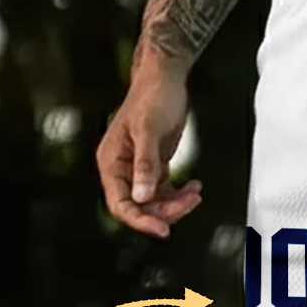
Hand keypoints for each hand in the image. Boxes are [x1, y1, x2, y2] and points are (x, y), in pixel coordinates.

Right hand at [96, 63, 203, 236]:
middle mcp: (122, 169)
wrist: (166, 77)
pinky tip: (195, 187)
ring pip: (155, 202)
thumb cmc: (152, 96)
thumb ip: (145, 165)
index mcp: (111, 162)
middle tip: (189, 203)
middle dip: (166, 210)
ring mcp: (138, 170)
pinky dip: (181, 194)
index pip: (120, 204)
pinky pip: (165, 191)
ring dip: (177, 203)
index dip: (140, 220)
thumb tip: (142, 197)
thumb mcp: (149, 131)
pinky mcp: (154, 167)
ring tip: (195, 193)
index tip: (162, 230)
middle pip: (140, 207)